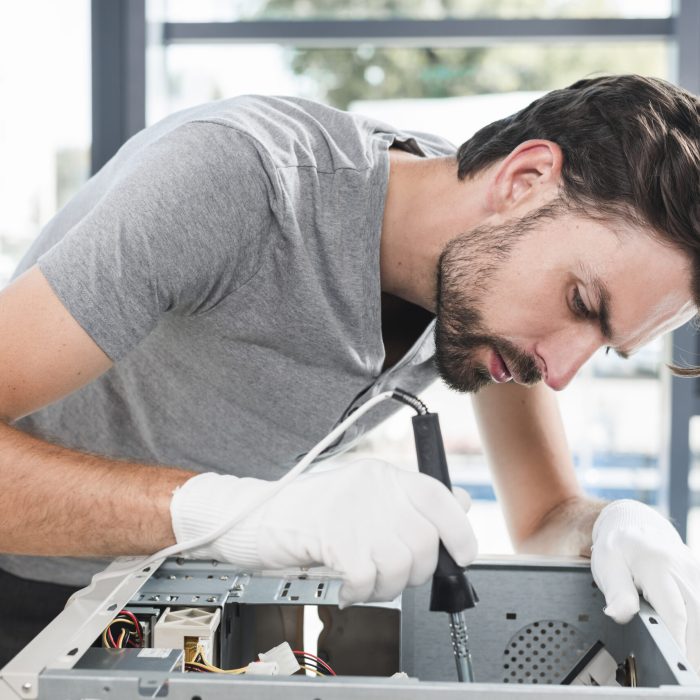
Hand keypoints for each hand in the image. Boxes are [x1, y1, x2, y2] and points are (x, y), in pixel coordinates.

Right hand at [170, 458, 477, 605]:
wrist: (252, 516)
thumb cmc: (306, 511)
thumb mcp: (360, 496)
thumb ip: (406, 500)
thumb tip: (460, 503)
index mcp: (381, 474)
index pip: (437, 495)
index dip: (459, 530)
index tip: (463, 555)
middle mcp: (372, 487)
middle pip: (424, 540)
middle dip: (416, 572)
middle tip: (391, 577)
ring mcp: (352, 510)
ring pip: (400, 563)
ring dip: (386, 586)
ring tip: (365, 583)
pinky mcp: (332, 536)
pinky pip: (368, 577)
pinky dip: (360, 592)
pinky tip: (346, 587)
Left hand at [591, 499, 699, 669]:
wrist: (634, 526)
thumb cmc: (618, 548)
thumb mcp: (607, 565)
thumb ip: (616, 591)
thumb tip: (619, 614)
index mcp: (657, 564)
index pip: (674, 611)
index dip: (678, 640)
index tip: (677, 662)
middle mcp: (683, 569)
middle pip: (697, 616)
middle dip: (692, 648)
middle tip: (684, 672)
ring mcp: (696, 573)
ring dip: (696, 639)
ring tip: (688, 665)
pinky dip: (697, 627)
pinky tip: (691, 645)